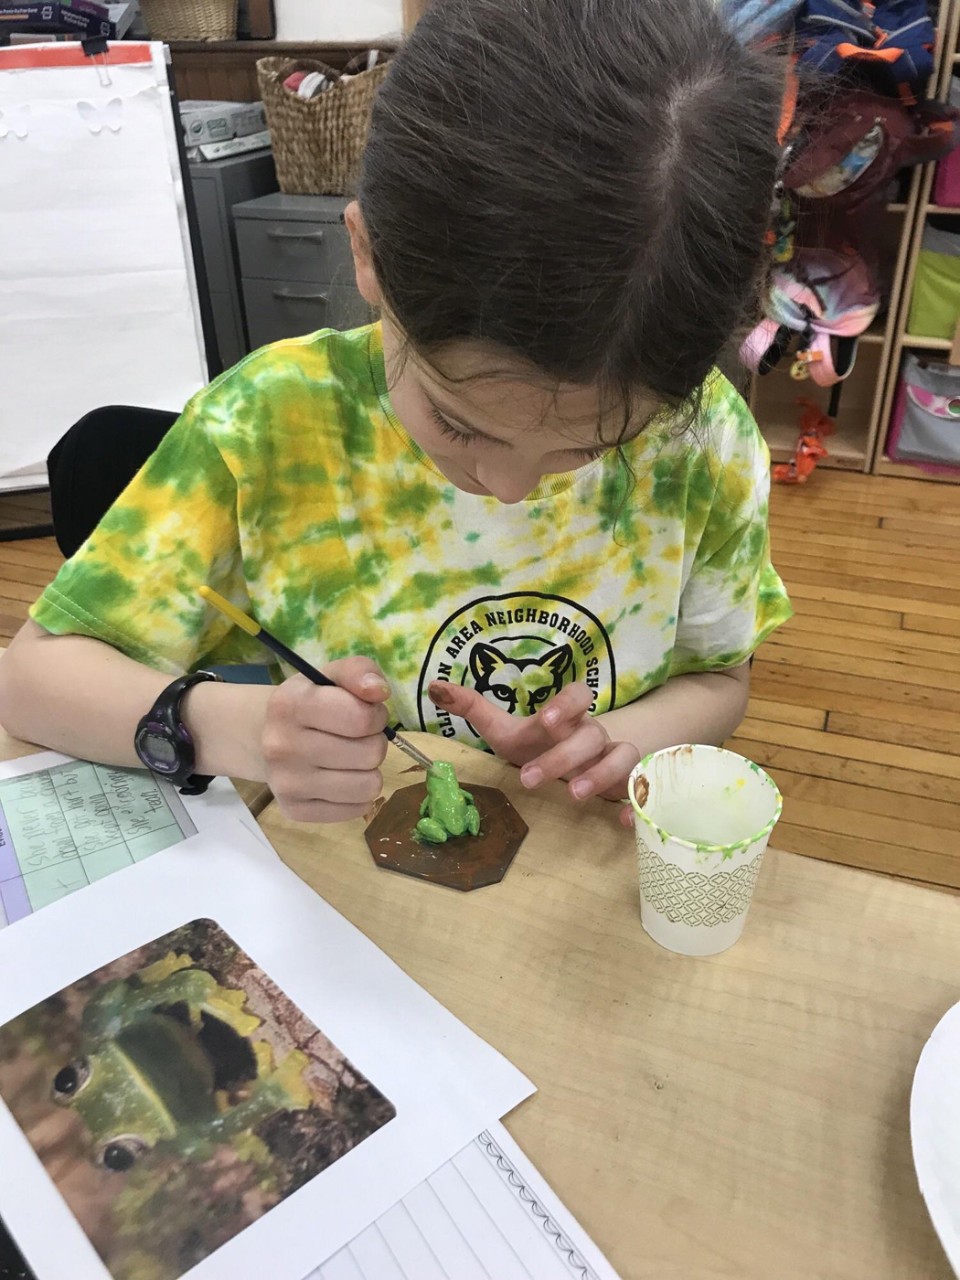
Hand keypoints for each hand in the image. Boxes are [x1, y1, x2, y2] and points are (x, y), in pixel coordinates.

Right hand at [262, 658, 389, 822]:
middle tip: (357, 737)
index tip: (366, 713)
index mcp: (289, 705)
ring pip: (369, 786)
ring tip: (351, 757)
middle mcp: (282, 746)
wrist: (264, 738)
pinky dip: (358, 794)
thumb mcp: (329, 675)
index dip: (375, 715)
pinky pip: (358, 810)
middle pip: (370, 753)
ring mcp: (286, 784)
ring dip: (369, 770)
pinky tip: (341, 778)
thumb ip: (359, 671)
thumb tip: (380, 692)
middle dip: (373, 742)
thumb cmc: (309, 703)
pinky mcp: (295, 811)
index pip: (361, 718)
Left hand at [428, 680, 639, 803]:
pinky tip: (620, 822)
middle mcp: (594, 735)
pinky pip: (641, 793)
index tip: (545, 720)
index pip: (578, 695)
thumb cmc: (538, 746)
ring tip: (575, 795)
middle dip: (562, 755)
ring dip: (603, 774)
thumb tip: (435, 687)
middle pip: (590, 735)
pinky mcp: (625, 788)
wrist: (580, 763)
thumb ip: (474, 709)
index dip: (566, 704)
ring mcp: (613, 759)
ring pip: (623, 757)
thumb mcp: (507, 731)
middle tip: (530, 778)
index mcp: (567, 718)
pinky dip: (634, 807)